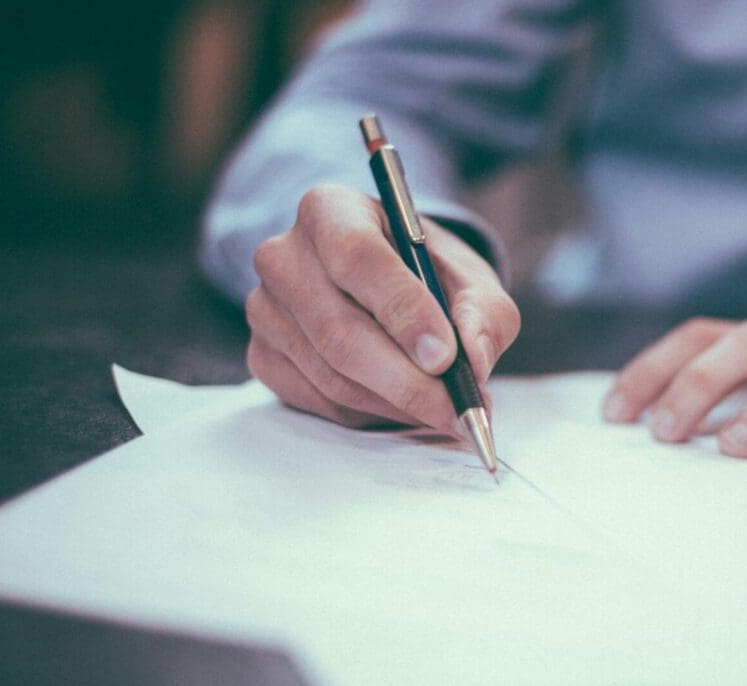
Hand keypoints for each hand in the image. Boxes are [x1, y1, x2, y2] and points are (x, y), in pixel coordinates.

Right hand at [244, 184, 519, 430]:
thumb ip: (483, 313)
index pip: (357, 257)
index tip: (445, 356)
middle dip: (406, 380)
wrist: (389, 288)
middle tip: (456, 408)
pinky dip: (370, 413)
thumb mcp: (471, 280)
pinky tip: (404, 406)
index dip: (402, 310)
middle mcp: (284, 255)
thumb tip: (474, 360)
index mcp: (331, 210)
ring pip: (331, 374)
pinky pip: (317, 400)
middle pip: (338, 329)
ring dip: (395, 403)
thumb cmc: (429, 275)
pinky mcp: (263, 355)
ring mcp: (265, 308)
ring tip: (444, 410)